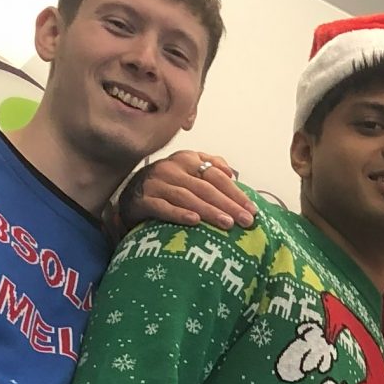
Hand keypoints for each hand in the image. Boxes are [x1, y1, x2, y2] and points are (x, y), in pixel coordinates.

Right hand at [126, 150, 253, 229]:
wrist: (131, 195)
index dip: (235, 192)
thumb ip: (209, 166)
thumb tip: (231, 172)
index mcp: (186, 159)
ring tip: (227, 224)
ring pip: (187, 197)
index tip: (252, 210)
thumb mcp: (188, 170)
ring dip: (209, 211)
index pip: (216, 175)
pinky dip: (179, 214)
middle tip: (246, 221)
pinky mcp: (144, 200)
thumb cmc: (167, 185)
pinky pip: (163, 208)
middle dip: (228, 205)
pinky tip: (194, 222)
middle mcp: (172, 169)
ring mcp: (157, 184)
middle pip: (205, 187)